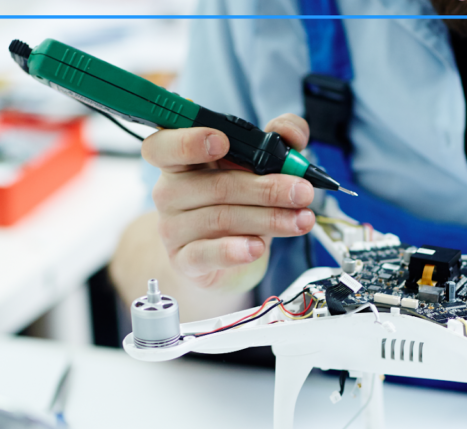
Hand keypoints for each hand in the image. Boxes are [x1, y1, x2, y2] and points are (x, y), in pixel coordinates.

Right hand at [142, 113, 314, 290]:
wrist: (222, 260)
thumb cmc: (236, 205)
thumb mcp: (256, 168)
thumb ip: (276, 140)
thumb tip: (291, 131)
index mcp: (180, 160)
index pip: (163, 145)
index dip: (188, 141)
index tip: (222, 141)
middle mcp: (170, 192)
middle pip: (216, 186)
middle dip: (267, 188)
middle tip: (303, 191)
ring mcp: (173, 228)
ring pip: (221, 219)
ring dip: (269, 219)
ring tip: (302, 220)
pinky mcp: (184, 260)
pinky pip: (206, 254)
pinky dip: (235, 250)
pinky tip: (258, 247)